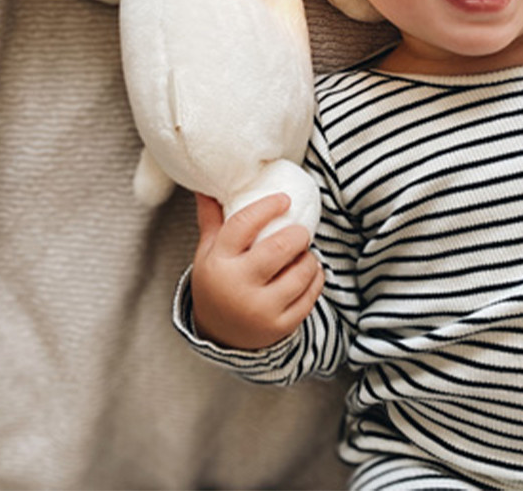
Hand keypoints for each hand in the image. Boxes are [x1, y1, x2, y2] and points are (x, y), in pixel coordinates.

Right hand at [190, 192, 323, 349]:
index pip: (243, 224)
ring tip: (303, 252)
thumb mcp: (208, 253)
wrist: (220, 335)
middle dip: (297, 233)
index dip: (267, 207)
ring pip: (300, 272)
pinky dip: (316, 278)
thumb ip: (211, 220)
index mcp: (219, 263)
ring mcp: (260, 309)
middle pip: (278, 247)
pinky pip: (310, 296)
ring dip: (309, 256)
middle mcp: (238, 286)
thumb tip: (206, 186)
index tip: (284, 199)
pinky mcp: (280, 326)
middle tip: (300, 230)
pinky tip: (310, 270)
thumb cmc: (217, 283)